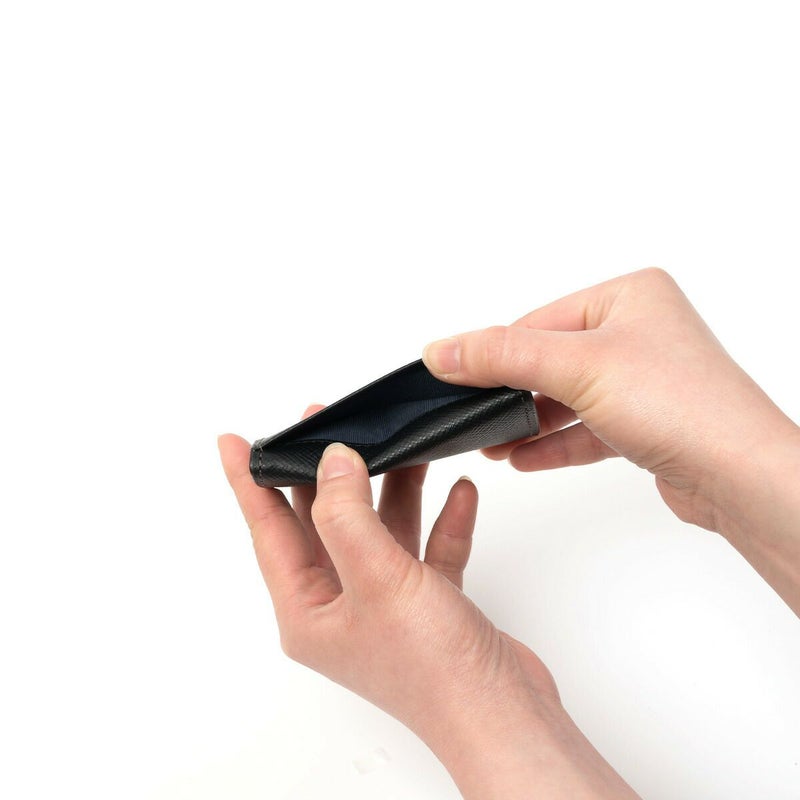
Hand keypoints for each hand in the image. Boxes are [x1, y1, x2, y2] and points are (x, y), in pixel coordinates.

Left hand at [218, 414, 637, 797]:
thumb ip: (347, 515)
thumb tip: (332, 460)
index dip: (250, 482)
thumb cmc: (433, 670)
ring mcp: (385, 603)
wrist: (504, 714)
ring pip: (379, 529)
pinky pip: (426, 546)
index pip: (269, 531)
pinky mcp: (428, 601)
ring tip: (402, 444)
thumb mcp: (376, 579)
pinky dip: (440, 519)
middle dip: (327, 471)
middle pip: (324, 521)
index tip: (235, 441)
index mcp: (308, 609)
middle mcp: (341, 604)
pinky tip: (457, 491)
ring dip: (393, 488)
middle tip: (324, 422)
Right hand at [422, 267, 799, 613]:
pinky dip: (554, 442)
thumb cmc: (686, 407)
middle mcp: (640, 331)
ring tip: (491, 442)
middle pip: (551, 358)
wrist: (742, 477)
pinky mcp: (647, 423)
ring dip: (528, 421)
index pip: (539, 320)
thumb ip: (502, 356)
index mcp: (630, 296)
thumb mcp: (577, 368)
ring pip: (568, 396)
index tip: (455, 375)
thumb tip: (442, 349)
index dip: (496, 352)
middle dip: (510, 392)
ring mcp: (645, 379)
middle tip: (471, 412)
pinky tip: (523, 458)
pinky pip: (587, 428)